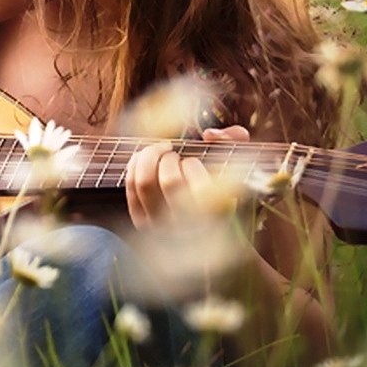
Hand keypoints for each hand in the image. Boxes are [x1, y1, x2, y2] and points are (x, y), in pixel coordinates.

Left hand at [123, 125, 251, 228]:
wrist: (204, 231)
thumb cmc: (221, 191)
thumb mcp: (236, 163)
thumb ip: (234, 140)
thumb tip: (209, 135)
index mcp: (214, 214)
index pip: (200, 188)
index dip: (193, 165)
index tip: (194, 161)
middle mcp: (186, 225)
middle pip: (170, 181)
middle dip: (170, 158)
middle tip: (174, 154)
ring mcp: (160, 225)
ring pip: (144, 182)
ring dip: (151, 157)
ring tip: (160, 154)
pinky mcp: (141, 220)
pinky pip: (130, 186)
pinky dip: (135, 164)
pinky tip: (145, 157)